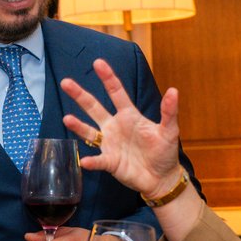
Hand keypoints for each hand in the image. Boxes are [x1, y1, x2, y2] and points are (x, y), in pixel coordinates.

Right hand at [61, 59, 181, 196]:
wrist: (162, 178)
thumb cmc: (164, 152)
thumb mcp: (169, 130)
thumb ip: (169, 111)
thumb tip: (174, 91)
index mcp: (129, 115)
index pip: (116, 92)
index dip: (108, 78)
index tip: (98, 63)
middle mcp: (115, 126)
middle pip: (94, 107)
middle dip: (80, 95)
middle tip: (66, 82)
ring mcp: (110, 144)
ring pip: (89, 131)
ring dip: (78, 126)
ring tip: (67, 119)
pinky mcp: (110, 162)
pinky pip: (99, 160)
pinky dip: (92, 161)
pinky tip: (85, 161)